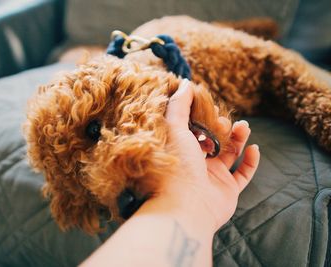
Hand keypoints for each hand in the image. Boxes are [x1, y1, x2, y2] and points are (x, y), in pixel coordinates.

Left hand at [152, 79, 259, 229]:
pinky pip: (243, 174)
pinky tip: (255, 148)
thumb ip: (179, 105)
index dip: (200, 117)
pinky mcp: (227, 190)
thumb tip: (185, 83)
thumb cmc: (175, 165)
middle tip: (222, 120)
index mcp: (179, 151)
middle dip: (220, 126)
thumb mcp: (174, 128)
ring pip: (229, 153)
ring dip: (238, 138)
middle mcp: (194, 164)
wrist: (185, 205)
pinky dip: (251, 161)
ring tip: (244, 126)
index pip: (192, 130)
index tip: (208, 106)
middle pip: (212, 140)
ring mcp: (212, 178)